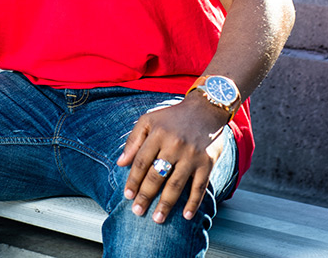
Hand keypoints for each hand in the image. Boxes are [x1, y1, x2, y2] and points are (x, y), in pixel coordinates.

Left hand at [116, 95, 227, 222]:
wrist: (205, 109)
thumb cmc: (173, 117)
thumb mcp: (149, 120)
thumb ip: (133, 140)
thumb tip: (120, 163)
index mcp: (157, 133)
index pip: (141, 161)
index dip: (133, 180)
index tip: (127, 195)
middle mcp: (174, 144)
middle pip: (156, 175)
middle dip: (145, 195)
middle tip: (137, 211)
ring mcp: (192, 155)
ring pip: (176, 184)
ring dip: (166, 204)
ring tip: (157, 218)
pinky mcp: (207, 162)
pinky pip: (199, 186)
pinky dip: (193, 202)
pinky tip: (186, 215)